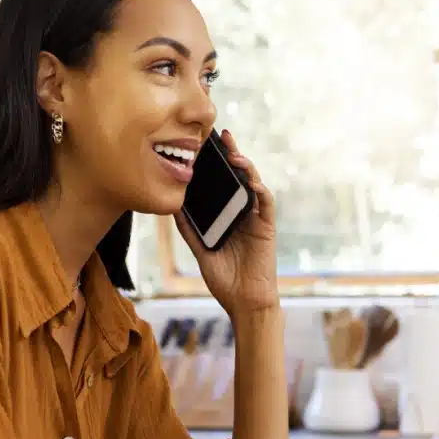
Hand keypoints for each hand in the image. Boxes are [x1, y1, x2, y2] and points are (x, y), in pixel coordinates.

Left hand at [174, 130, 277, 317]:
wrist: (243, 302)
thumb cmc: (224, 278)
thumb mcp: (200, 249)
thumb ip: (189, 228)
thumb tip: (172, 206)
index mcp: (227, 215)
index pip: (223, 184)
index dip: (216, 165)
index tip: (203, 146)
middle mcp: (243, 213)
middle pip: (239, 178)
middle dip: (232, 155)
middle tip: (221, 136)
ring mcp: (256, 218)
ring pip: (253, 184)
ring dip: (246, 167)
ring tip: (233, 153)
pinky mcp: (267, 228)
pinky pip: (266, 203)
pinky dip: (260, 190)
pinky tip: (251, 180)